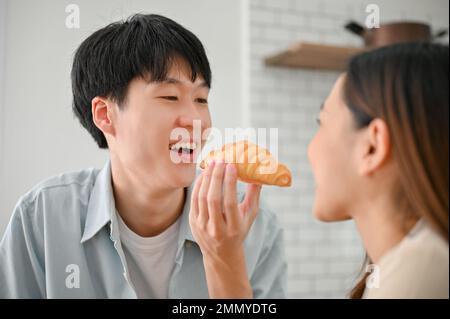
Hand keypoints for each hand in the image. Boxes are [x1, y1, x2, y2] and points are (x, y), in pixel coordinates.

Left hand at [189, 160, 261, 297]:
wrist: (221, 255)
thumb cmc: (239, 231)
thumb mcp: (250, 217)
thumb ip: (254, 197)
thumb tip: (258, 176)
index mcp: (233, 228)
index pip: (229, 203)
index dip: (230, 183)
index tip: (232, 166)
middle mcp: (216, 229)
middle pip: (213, 199)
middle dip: (216, 177)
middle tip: (220, 161)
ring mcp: (202, 227)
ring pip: (201, 198)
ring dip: (206, 178)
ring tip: (212, 164)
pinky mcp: (192, 222)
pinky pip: (194, 200)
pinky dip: (198, 185)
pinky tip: (203, 174)